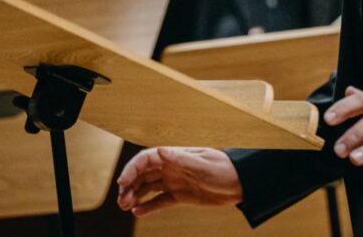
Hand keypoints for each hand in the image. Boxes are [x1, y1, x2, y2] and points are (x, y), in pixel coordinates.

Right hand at [116, 147, 242, 215]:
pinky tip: (137, 212)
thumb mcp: (203, 165)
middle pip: (143, 173)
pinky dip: (148, 206)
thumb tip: (161, 150)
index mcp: (175, 156)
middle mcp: (171, 167)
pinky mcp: (180, 195)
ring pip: (147, 187)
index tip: (123, 182)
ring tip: (125, 206)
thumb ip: (181, 159)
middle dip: (129, 184)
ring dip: (134, 195)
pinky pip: (159, 200)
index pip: (146, 159)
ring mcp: (175, 181)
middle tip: (121, 200)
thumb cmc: (224, 169)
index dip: (132, 169)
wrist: (241, 184)